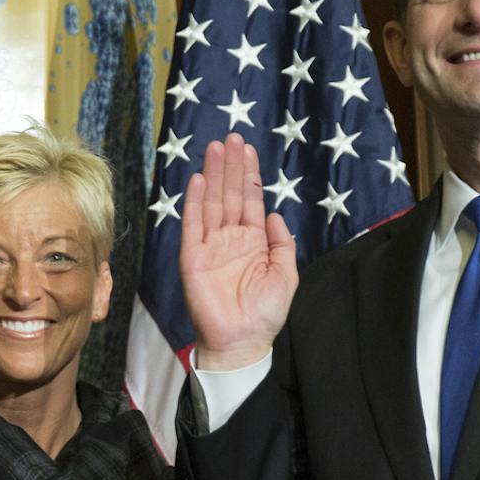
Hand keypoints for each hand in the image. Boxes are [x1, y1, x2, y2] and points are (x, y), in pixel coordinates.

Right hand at [179, 133, 298, 370]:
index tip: (248, 149)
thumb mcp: (286, 275)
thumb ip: (281, 243)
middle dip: (231, 165)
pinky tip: (198, 181)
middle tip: (230, 137)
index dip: (249, 174)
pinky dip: (194, 203)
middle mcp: (230, 239)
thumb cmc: (265, 313)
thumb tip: (273, 214)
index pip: (249, 200)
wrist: (242, 341)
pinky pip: (192, 226)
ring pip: (212, 203)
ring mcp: (210, 247)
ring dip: (213, 175)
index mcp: (253, 241)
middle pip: (230, 194)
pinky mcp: (193, 258)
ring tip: (215, 148)